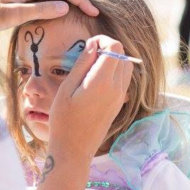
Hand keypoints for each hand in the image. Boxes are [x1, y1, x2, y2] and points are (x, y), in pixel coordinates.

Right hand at [47, 36, 133, 160]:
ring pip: (126, 67)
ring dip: (112, 60)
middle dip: (108, 48)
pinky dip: (113, 73)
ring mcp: (120, 97)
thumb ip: (82, 64)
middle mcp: (117, 88)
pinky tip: (94, 81)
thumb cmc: (64, 120)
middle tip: (87, 56)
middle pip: (123, 55)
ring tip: (90, 68)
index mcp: (102, 81)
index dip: (103, 40)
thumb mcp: (66, 88)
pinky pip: (123, 80)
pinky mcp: (119, 104)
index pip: (115, 47)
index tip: (88, 45)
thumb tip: (93, 44)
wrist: (74, 149)